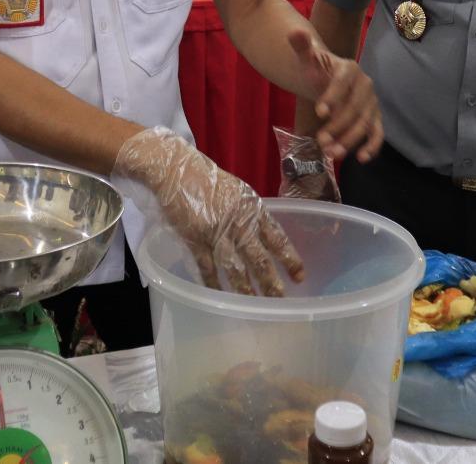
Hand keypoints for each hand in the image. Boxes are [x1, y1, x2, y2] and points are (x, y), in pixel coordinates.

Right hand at [113, 126, 304, 295]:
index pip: (277, 238)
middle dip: (271, 282)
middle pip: (259, 258)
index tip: (299, 276)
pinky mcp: (195, 239)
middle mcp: (238, 221)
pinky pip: (207, 267)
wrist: (176, 170)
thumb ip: (251, 214)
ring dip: (246, 289)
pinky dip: (214, 283)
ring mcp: (216, 232)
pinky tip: (220, 296)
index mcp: (252, 208)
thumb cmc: (209, 180)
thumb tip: (266, 238)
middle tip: (281, 300)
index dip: (289, 258)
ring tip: (255, 305)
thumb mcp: (239, 192)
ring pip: (235, 268)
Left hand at [288, 29, 381, 162]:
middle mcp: (365, 85)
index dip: (332, 97)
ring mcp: (371, 103)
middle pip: (354, 108)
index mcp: (349, 69)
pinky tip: (361, 159)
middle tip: (321, 141)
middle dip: (338, 126)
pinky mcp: (373, 118)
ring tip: (331, 153)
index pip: (342, 83)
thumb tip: (294, 31)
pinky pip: (377, 133)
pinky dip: (372, 146)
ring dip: (350, 140)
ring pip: (365, 123)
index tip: (319, 112)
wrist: (326, 79)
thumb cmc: (315, 70)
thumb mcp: (306, 59)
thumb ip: (301, 46)